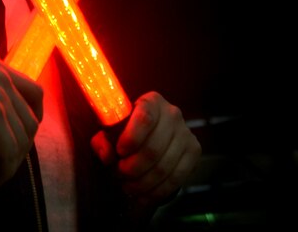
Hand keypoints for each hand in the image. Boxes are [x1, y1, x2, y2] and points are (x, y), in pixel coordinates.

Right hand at [0, 58, 43, 185]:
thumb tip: (5, 119)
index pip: (35, 93)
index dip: (35, 118)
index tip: (23, 137)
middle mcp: (2, 77)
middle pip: (31, 118)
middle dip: (24, 144)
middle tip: (6, 161)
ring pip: (22, 138)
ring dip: (14, 161)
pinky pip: (9, 151)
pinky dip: (5, 169)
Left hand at [91, 91, 200, 206]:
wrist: (151, 135)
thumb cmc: (127, 131)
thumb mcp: (110, 132)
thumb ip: (103, 141)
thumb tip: (107, 155)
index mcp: (151, 102)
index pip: (144, 118)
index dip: (131, 138)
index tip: (120, 152)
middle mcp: (172, 114)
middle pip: (154, 149)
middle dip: (133, 168)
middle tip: (120, 175)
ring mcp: (186, 133)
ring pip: (164, 167)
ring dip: (143, 183)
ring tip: (128, 187)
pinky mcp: (194, 151)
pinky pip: (177, 178)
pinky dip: (157, 191)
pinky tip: (143, 196)